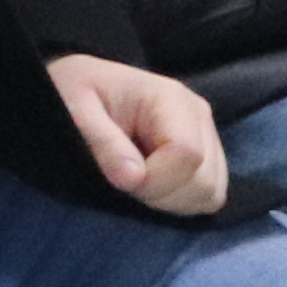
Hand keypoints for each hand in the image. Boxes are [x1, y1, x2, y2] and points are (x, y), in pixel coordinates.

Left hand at [50, 53, 230, 216]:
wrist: (82, 83)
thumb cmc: (74, 90)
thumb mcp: (74, 108)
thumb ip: (103, 142)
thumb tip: (133, 179)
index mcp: (171, 98)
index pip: (187, 154)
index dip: (154, 181)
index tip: (119, 179)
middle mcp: (198, 116)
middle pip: (205, 181)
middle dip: (161, 195)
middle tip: (125, 181)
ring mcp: (207, 136)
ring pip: (212, 193)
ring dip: (171, 202)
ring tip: (137, 184)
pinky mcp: (206, 155)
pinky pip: (210, 196)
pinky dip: (181, 203)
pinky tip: (152, 188)